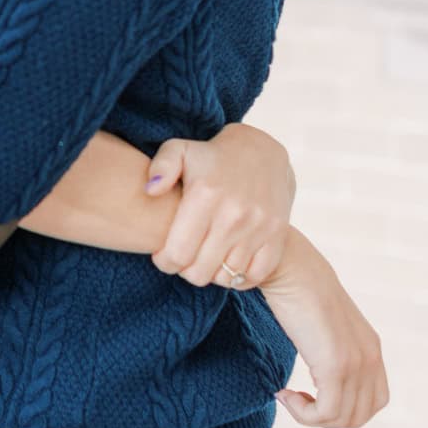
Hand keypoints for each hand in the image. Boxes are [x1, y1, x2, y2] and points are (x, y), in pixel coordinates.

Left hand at [148, 123, 294, 288]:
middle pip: (199, 272)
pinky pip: (255, 276)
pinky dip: (239, 277)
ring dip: (211, 273)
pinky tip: (227, 262)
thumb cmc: (211, 157)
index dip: (165, 262)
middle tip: (183, 257)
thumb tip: (150, 191)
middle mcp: (233, 214)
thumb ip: (160, 167)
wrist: (261, 151)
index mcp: (205, 195)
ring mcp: (258, 226)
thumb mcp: (180, 150)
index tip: (163, 254)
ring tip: (204, 257)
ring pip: (226, 277)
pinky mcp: (277, 235)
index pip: (177, 254)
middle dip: (185, 271)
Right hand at [263, 230, 388, 427]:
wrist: (289, 268)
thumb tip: (317, 360)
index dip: (343, 409)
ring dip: (311, 417)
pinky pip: (326, 413)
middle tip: (298, 399)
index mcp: (371, 348)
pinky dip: (303, 413)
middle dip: (326, 418)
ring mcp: (356, 362)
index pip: (374, 401)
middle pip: (359, 416)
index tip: (312, 393)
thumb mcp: (324, 324)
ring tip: (288, 395)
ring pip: (342, 419)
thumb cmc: (296, 289)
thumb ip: (331, 345)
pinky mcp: (336, 365)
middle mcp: (371, 357)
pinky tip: (283, 393)